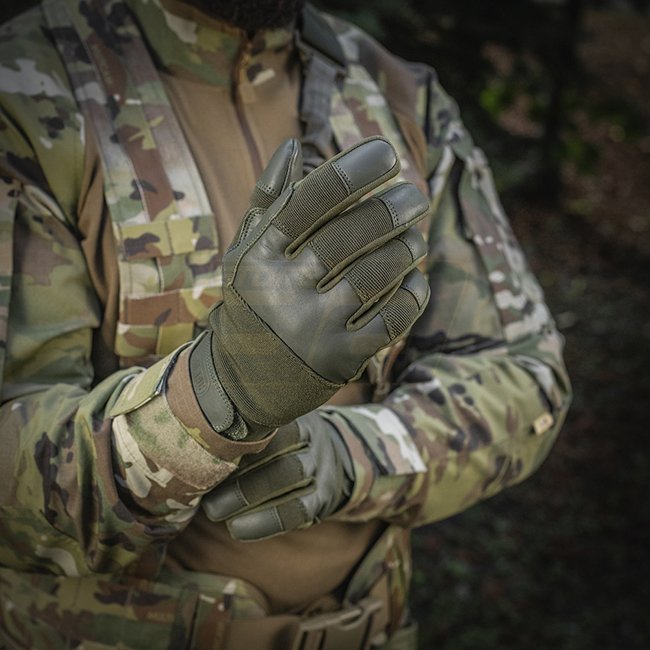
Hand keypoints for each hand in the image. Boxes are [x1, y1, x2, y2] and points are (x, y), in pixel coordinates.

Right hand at [189, 136, 429, 438]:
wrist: (243, 385)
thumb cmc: (252, 305)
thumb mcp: (246, 255)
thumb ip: (268, 202)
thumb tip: (291, 145)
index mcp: (257, 258)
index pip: (309, 201)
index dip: (353, 170)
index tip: (386, 153)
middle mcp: (281, 292)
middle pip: (350, 236)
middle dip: (393, 208)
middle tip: (414, 195)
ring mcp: (313, 330)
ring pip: (377, 275)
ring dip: (407, 248)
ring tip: (415, 237)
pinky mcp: (342, 360)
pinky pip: (393, 318)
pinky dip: (413, 293)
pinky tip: (415, 278)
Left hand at [201, 412, 353, 539]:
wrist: (333, 456)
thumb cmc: (281, 441)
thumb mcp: (271, 424)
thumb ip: (240, 427)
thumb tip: (183, 438)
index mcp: (291, 414)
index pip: (269, 419)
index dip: (237, 435)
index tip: (203, 448)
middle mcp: (311, 437)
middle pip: (277, 446)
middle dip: (240, 473)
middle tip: (205, 491)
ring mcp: (320, 467)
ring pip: (289, 476)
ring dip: (249, 496)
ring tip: (214, 510)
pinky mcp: (323, 497)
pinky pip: (298, 510)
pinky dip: (267, 522)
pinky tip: (238, 528)